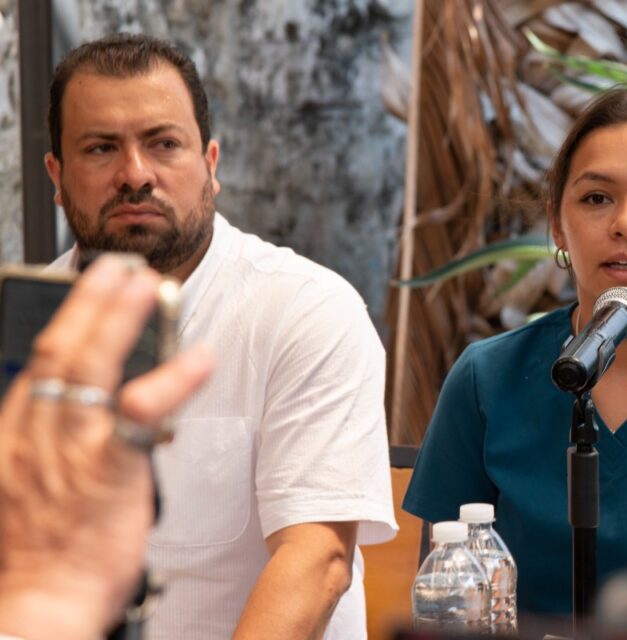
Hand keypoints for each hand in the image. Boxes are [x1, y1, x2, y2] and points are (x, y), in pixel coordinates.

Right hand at [0, 256, 213, 638]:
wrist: (33, 610)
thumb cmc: (36, 565)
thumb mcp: (23, 499)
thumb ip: (43, 459)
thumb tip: (66, 437)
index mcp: (13, 441)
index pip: (37, 370)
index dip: (63, 328)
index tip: (82, 301)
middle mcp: (35, 435)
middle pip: (61, 352)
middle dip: (89, 303)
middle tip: (114, 268)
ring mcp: (70, 449)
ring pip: (93, 365)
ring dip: (122, 316)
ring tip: (148, 283)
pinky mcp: (108, 469)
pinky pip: (143, 409)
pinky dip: (174, 378)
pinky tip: (201, 358)